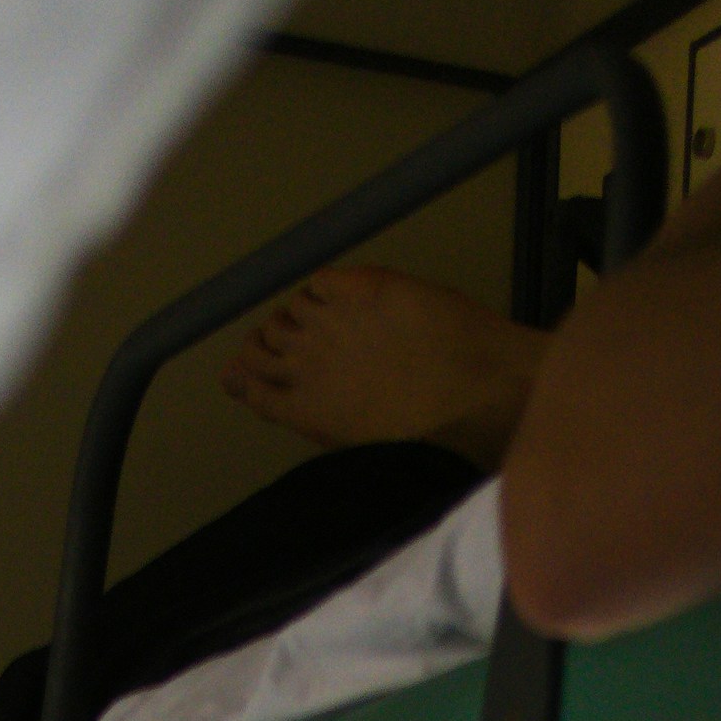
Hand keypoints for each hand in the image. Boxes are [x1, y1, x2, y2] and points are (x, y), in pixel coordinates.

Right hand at [215, 262, 545, 463]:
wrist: (477, 390)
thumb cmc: (430, 431)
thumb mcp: (360, 437)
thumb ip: (312, 414)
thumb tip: (280, 397)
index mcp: (306, 412)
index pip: (249, 387)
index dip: (244, 377)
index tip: (243, 372)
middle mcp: (306, 364)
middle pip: (261, 345)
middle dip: (268, 343)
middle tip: (295, 343)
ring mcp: (329, 324)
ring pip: (288, 312)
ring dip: (301, 316)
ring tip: (330, 324)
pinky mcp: (357, 288)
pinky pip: (320, 282)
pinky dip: (325, 289)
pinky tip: (347, 299)